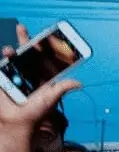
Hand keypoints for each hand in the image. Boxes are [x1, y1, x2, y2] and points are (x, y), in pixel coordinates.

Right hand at [1, 25, 80, 151]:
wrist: (16, 124)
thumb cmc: (35, 113)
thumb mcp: (50, 98)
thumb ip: (62, 88)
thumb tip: (79, 83)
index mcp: (42, 75)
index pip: (44, 57)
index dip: (44, 46)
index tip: (44, 35)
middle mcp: (28, 73)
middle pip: (27, 53)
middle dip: (24, 40)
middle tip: (21, 27)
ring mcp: (14, 76)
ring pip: (13, 58)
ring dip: (11, 51)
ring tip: (10, 51)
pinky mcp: (3, 80)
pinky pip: (2, 67)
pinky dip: (3, 60)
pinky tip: (4, 55)